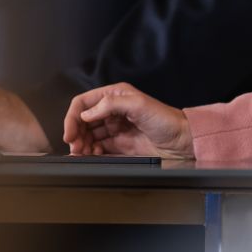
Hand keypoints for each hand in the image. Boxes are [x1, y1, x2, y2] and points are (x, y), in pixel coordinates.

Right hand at [63, 83, 194, 159]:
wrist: (181, 141)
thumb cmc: (166, 119)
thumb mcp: (139, 105)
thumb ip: (110, 105)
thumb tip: (87, 113)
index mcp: (115, 96)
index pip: (84, 103)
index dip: (72, 117)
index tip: (69, 133)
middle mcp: (112, 110)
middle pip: (83, 121)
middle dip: (76, 133)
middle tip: (75, 146)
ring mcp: (115, 128)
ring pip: (88, 135)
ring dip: (82, 144)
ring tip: (82, 153)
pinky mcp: (119, 144)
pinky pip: (98, 147)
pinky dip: (92, 152)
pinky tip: (93, 155)